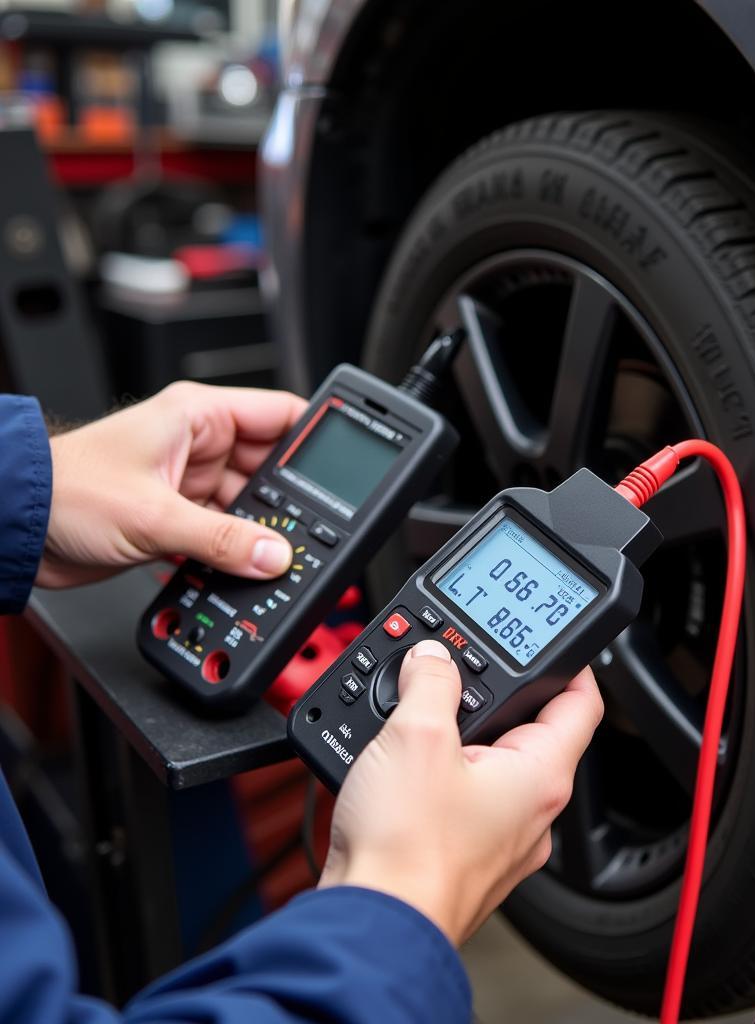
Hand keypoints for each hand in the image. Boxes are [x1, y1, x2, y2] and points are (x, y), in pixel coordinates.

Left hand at [38, 381, 306, 587]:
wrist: (13, 528)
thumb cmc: (65, 490)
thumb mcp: (155, 515)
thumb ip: (223, 538)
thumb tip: (275, 555)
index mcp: (199, 415)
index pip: (281, 414)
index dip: (317, 437)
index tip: (346, 466)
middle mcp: (200, 444)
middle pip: (272, 468)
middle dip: (293, 499)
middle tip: (316, 527)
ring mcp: (190, 482)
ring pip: (250, 505)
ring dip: (261, 530)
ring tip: (280, 553)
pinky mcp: (178, 516)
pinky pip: (226, 531)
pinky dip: (237, 549)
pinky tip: (248, 565)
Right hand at [319, 639, 603, 945]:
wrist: (371, 924)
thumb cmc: (407, 850)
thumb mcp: (417, 736)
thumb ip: (430, 682)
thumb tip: (432, 659)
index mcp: (541, 775)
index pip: (582, 702)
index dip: (569, 663)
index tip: (549, 642)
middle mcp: (532, 811)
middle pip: (530, 729)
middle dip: (494, 694)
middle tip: (459, 669)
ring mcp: (500, 838)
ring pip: (491, 764)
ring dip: (460, 733)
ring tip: (421, 711)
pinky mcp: (464, 854)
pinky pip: (463, 797)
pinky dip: (439, 772)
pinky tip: (402, 763)